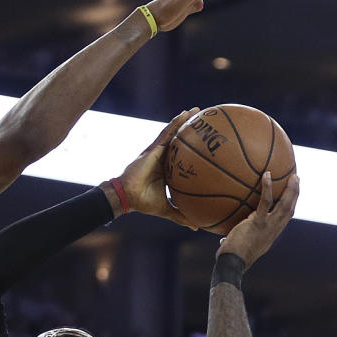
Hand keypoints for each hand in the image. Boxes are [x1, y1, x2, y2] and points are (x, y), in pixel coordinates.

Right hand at [111, 109, 198, 228]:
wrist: (128, 196)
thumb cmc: (144, 202)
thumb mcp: (167, 209)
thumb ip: (181, 215)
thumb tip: (196, 226)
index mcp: (168, 169)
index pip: (183, 157)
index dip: (194, 150)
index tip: (208, 145)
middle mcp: (164, 158)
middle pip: (181, 141)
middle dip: (192, 131)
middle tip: (206, 122)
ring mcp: (159, 151)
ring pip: (174, 133)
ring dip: (185, 121)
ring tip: (197, 110)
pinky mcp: (154, 148)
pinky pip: (167, 132)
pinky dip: (176, 123)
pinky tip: (185, 114)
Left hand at [218, 172, 298, 269]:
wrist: (232, 263)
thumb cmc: (232, 257)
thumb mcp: (241, 244)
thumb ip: (242, 235)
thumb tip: (232, 231)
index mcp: (271, 234)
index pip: (285, 218)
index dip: (291, 205)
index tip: (292, 194)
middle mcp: (274, 230)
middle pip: (290, 209)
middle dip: (295, 193)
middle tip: (296, 179)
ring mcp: (268, 226)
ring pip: (285, 205)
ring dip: (291, 189)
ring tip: (293, 176)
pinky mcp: (258, 223)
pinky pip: (265, 202)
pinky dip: (267, 188)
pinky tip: (267, 175)